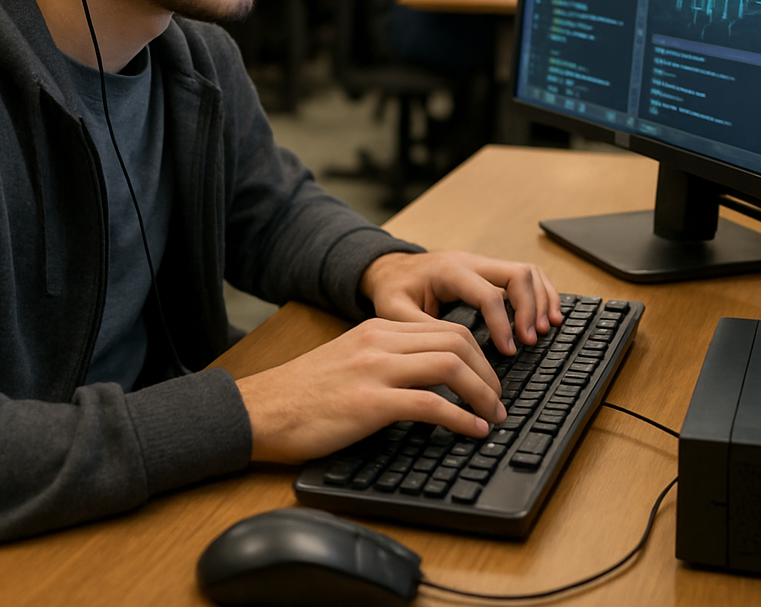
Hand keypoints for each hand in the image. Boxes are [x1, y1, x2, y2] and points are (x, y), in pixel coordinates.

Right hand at [237, 316, 505, 462]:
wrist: (261, 409)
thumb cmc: (301, 393)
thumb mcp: (348, 360)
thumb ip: (385, 359)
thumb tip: (427, 378)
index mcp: (376, 328)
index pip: (444, 328)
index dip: (477, 354)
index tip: (488, 379)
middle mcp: (380, 341)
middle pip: (456, 341)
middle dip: (488, 372)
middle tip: (499, 401)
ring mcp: (375, 369)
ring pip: (450, 365)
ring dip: (483, 393)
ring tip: (493, 417)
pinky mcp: (369, 403)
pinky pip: (430, 404)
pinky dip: (461, 419)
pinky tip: (472, 431)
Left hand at [359, 250, 561, 355]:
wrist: (389, 269)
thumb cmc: (393, 290)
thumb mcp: (394, 311)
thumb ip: (420, 330)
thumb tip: (451, 354)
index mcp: (449, 271)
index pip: (488, 294)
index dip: (503, 323)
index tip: (509, 351)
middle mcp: (471, 262)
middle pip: (517, 274)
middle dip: (530, 307)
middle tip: (531, 339)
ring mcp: (482, 264)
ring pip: (526, 270)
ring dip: (541, 299)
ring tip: (547, 328)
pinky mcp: (488, 271)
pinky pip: (524, 274)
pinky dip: (540, 293)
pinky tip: (547, 315)